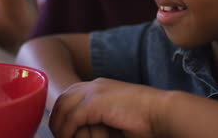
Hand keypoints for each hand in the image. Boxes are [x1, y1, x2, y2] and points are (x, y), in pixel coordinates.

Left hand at [49, 78, 165, 137]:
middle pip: (63, 99)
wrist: (162, 111)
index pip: (70, 94)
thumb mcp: (116, 114)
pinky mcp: (96, 103)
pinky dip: (68, 131)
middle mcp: (95, 85)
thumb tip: (87, 130)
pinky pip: (72, 118)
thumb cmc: (146, 118)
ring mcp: (95, 92)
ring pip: (63, 107)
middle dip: (56, 118)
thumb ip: (100, 118)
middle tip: (59, 136)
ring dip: (60, 126)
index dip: (62, 112)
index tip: (62, 129)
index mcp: (100, 86)